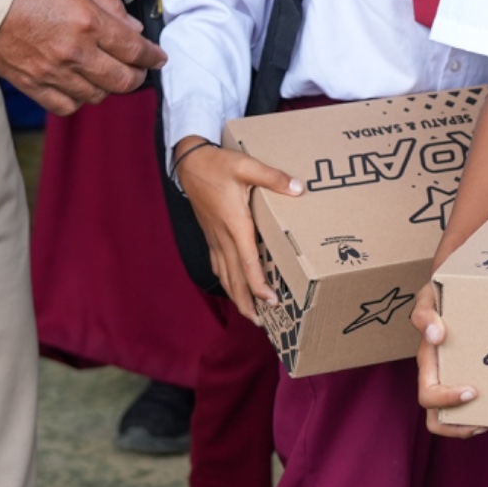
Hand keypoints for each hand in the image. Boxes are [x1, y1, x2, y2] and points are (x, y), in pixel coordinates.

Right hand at [0, 0, 164, 112]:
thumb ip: (108, 3)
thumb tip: (131, 26)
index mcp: (88, 22)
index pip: (134, 49)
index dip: (152, 57)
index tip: (158, 58)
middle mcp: (75, 52)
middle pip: (122, 80)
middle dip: (137, 76)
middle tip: (138, 69)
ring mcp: (53, 72)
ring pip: (96, 96)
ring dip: (108, 88)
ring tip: (107, 75)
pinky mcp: (33, 85)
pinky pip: (66, 106)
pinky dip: (78, 100)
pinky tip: (80, 87)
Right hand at [173, 136, 301, 315]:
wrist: (189, 163)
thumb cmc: (218, 164)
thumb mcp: (246, 165)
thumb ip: (273, 177)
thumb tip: (298, 188)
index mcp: (235, 225)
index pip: (247, 264)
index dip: (258, 286)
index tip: (271, 302)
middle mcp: (224, 237)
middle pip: (235, 279)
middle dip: (248, 303)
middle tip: (262, 323)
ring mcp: (215, 238)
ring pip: (225, 275)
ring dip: (237, 296)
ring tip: (250, 314)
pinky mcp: (211, 235)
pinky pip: (218, 265)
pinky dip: (227, 281)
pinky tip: (232, 287)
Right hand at [412, 284, 486, 438]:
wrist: (456, 286)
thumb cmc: (441, 293)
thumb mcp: (428, 296)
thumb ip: (424, 313)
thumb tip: (435, 336)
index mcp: (428, 361)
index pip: (428, 394)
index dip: (447, 401)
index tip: (472, 391)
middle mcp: (437, 375)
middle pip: (436, 419)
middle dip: (459, 426)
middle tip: (484, 420)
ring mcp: (451, 378)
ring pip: (450, 420)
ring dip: (469, 426)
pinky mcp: (468, 375)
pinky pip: (470, 405)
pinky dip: (482, 412)